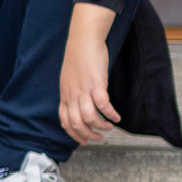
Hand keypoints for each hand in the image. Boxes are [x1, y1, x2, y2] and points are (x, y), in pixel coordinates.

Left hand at [59, 2, 119, 144]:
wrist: (82, 40)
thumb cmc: (78, 57)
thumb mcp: (69, 78)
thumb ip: (73, 92)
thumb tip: (79, 102)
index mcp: (64, 95)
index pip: (65, 121)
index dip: (74, 133)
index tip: (83, 141)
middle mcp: (71, 95)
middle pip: (76, 123)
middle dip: (87, 135)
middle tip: (98, 139)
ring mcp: (83, 90)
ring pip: (88, 117)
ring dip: (100, 126)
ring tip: (109, 128)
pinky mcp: (96, 84)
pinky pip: (103, 105)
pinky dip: (110, 114)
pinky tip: (116, 117)